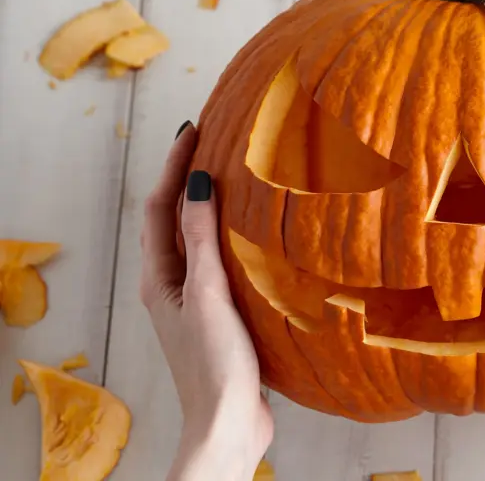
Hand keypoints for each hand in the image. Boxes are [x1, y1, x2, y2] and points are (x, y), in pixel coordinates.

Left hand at [140, 122, 273, 480]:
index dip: (174, 166)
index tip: (193, 130)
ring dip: (208, 206)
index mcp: (160, 278)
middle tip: (212, 144)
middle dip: (187, 179)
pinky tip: (255, 235)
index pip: (161, 207)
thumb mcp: (207, 293)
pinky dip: (231, 237)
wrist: (228, 424)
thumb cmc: (215, 363)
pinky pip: (220, 262)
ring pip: (197, 240)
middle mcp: (173, 285)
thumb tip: (195, 181)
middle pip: (173, 220)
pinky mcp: (221, 315)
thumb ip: (201, 239)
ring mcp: (196, 300)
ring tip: (234, 177)